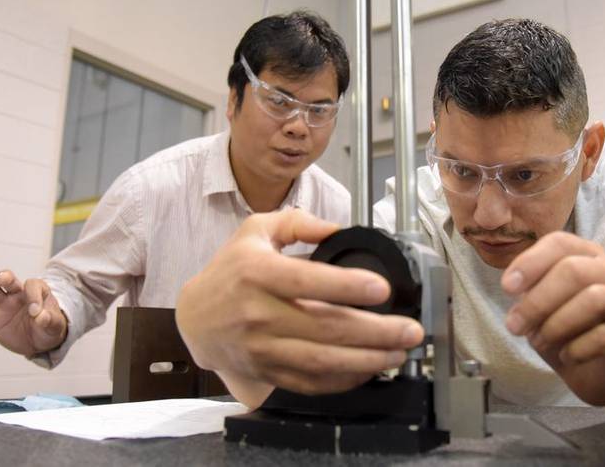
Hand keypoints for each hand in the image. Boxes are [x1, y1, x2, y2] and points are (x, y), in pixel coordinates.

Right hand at [0, 270, 67, 356]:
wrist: (39, 343)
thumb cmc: (49, 328)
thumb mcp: (55, 326)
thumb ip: (50, 320)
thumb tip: (42, 317)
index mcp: (38, 292)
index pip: (33, 286)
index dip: (34, 296)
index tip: (35, 313)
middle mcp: (19, 294)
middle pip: (10, 281)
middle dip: (6, 277)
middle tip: (3, 279)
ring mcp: (5, 303)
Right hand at [175, 209, 424, 407]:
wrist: (195, 318)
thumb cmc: (229, 271)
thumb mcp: (255, 232)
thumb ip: (297, 223)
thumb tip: (337, 228)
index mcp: (256, 273)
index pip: (307, 281)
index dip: (347, 287)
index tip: (383, 289)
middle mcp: (258, 313)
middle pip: (324, 327)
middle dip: (375, 331)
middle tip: (409, 329)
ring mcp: (262, 348)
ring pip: (322, 360)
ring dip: (367, 360)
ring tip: (398, 352)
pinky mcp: (267, 371)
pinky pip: (310, 382)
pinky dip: (343, 380)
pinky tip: (368, 370)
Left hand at [501, 232, 604, 409]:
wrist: (599, 368)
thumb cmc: (566, 327)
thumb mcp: (540, 304)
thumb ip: (529, 289)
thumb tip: (513, 286)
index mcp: (585, 255)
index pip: (559, 243)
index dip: (530, 263)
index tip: (507, 287)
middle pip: (573, 271)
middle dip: (537, 301)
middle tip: (514, 326)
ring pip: (593, 300)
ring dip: (556, 324)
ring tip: (540, 341)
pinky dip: (577, 348)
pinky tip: (565, 356)